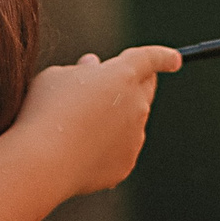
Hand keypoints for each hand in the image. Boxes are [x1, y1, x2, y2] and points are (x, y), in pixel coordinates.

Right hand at [14, 44, 181, 197]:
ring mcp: (135, 136)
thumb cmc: (45, 110)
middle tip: (114, 87)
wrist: (44, 161)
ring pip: (131, 121)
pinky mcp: (126, 163)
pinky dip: (105, 147)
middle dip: (137, 84)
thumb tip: (93, 67)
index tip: (175, 59)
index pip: (151, 59)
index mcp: (123, 74)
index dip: (163, 57)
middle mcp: (137, 104)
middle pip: (146, 88)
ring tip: (77, 125)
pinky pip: (120, 149)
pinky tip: (79, 150)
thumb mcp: (57, 77)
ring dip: (114, 118)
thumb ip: (80, 71)